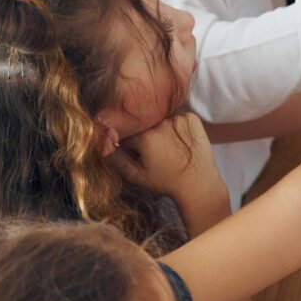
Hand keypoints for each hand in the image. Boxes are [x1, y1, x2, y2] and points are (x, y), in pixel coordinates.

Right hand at [107, 113, 226, 213]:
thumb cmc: (165, 181)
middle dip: (143, 136)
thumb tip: (102, 140)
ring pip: (158, 119)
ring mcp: (179, 118)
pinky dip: (174, 127)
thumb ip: (114, 157)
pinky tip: (179, 142)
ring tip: (168, 148)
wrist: (198, 182)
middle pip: (142, 124)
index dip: (129, 146)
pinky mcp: (192, 117)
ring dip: (158, 130)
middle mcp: (162, 123)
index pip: (125, 133)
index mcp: (146, 136)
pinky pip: (175, 117)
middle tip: (155, 153)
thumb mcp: (135, 175)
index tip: (139, 156)